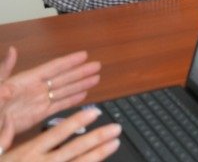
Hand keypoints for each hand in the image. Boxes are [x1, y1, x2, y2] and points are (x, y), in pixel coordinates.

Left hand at [0, 48, 99, 134]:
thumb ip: (4, 70)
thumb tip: (11, 52)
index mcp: (26, 80)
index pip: (53, 68)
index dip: (69, 61)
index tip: (84, 55)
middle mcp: (35, 89)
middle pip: (63, 78)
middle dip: (80, 72)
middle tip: (96, 66)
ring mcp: (38, 101)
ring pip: (64, 91)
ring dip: (80, 84)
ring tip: (95, 79)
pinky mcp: (38, 115)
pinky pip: (58, 105)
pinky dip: (71, 100)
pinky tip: (83, 95)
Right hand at [0, 107, 120, 161]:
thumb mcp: (2, 152)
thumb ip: (7, 136)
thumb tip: (9, 111)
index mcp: (28, 152)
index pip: (57, 133)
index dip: (77, 121)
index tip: (95, 111)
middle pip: (74, 150)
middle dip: (97, 137)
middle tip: (116, 127)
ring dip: (98, 153)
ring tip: (115, 143)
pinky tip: (101, 161)